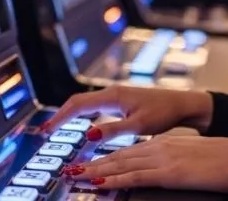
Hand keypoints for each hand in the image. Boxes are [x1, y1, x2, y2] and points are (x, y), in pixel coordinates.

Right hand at [41, 86, 213, 140]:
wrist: (182, 104)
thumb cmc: (164, 113)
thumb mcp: (138, 125)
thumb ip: (113, 130)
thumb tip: (89, 134)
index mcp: (113, 96)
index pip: (78, 105)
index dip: (60, 117)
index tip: (46, 130)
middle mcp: (112, 93)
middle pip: (78, 101)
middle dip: (61, 115)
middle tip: (45, 130)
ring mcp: (116, 96)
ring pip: (86, 103)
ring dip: (71, 114)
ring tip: (57, 128)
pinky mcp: (122, 101)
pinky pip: (95, 106)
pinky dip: (83, 114)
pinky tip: (81, 124)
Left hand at [64, 135, 227, 195]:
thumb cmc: (223, 160)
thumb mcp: (193, 159)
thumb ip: (175, 162)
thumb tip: (166, 171)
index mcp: (166, 144)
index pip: (130, 151)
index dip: (108, 158)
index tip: (90, 164)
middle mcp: (160, 147)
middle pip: (120, 156)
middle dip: (93, 163)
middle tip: (72, 169)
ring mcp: (162, 158)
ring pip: (121, 164)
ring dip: (96, 170)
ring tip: (76, 175)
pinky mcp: (167, 172)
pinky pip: (134, 176)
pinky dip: (114, 178)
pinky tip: (100, 182)